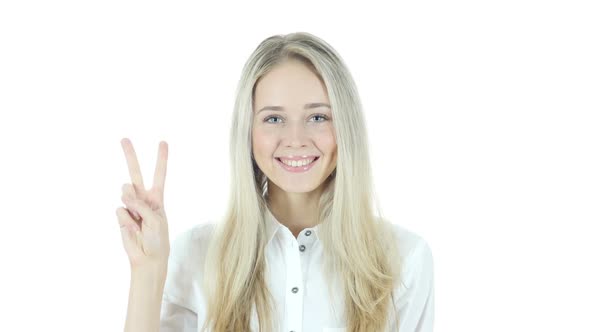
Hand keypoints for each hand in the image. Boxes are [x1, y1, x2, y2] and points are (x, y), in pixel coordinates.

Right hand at [116, 138, 169, 269]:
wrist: (147, 257)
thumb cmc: (157, 239)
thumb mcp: (156, 220)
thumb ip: (142, 204)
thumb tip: (124, 193)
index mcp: (156, 198)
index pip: (159, 175)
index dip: (161, 159)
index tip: (163, 142)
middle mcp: (142, 198)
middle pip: (135, 174)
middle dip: (130, 156)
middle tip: (124, 138)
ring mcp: (130, 206)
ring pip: (125, 192)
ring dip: (131, 203)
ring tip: (138, 219)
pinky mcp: (121, 215)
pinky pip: (121, 210)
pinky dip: (126, 218)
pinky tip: (132, 227)